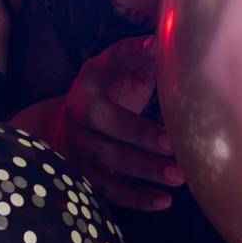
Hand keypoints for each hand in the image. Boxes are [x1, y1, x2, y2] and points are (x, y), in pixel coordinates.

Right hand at [16, 35, 182, 211]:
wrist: (62, 117)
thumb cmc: (103, 85)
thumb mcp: (112, 64)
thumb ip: (135, 54)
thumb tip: (160, 41)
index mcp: (85, 96)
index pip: (107, 113)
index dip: (137, 129)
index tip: (170, 139)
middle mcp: (76, 128)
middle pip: (108, 146)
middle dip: (143, 155)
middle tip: (178, 162)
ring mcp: (77, 155)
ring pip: (108, 173)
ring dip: (143, 178)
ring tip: (179, 179)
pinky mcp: (83, 177)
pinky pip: (108, 193)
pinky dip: (135, 199)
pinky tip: (163, 201)